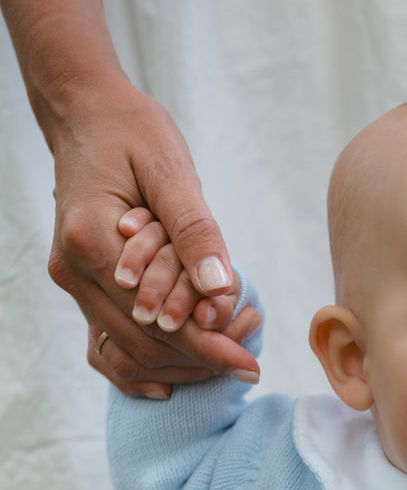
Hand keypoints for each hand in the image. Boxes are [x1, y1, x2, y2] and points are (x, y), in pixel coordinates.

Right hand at [48, 76, 256, 394]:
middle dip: (201, 356)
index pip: (156, 318)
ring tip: (232, 347)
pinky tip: (182, 374)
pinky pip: (106, 346)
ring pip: (128, 352)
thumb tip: (219, 288)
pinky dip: (145, 365)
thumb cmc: (131, 132)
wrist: (86, 115)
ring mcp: (72, 282)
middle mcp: (73, 270)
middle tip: (251, 351)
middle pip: (143, 344)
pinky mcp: (80, 287)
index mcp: (91, 239)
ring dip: (182, 362)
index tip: (251, 363)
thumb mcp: (171, 169)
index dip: (208, 346)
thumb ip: (195, 230)